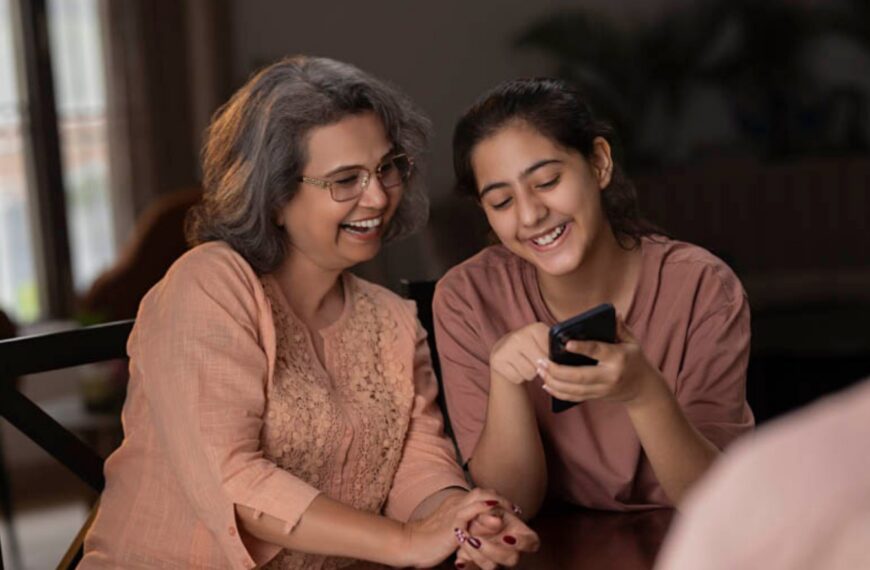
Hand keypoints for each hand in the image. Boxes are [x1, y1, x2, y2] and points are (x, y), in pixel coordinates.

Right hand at [400, 489, 513, 567]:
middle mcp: (455, 504)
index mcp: (454, 504)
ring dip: (497, 502)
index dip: (495, 499)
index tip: (508, 508)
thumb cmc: (428, 540)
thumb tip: (477, 532)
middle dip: (500, 499)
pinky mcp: (452, 525)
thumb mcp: (449, 530)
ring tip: (510, 509)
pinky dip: (483, 510)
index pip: (479, 495)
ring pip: (479, 498)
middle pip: (481, 492)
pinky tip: (495, 514)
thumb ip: (463, 526)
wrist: (409, 543)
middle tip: (514, 509)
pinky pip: (469, 513)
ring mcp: (454, 513)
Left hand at [455, 508, 539, 568]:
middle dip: (493, 550)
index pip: (532, 543)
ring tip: (464, 539)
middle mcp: (511, 551)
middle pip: (512, 559)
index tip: (507, 536)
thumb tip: (496, 522)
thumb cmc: (487, 511)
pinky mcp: (481, 564)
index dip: (522, 543)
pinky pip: (474, 569)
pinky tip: (459, 561)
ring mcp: (497, 560)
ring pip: (492, 566)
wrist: (469, 517)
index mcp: (520, 534)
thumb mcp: (490, 507)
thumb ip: (492, 513)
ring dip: (477, 554)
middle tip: (476, 539)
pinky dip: (466, 564)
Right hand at [489, 323, 549, 384]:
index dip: (551, 360)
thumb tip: (563, 358)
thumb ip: (555, 348)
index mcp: (535, 328)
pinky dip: (518, 377)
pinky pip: (517, 378)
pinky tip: (515, 368)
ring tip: (525, 364)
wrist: (504, 349)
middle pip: (540, 364)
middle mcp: (518, 336)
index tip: (547, 357)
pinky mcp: (497, 360)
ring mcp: (506, 348)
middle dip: (541, 367)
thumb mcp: (543, 341)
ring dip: (530, 374)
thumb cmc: (530, 347)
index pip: (552, 353)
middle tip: (535, 362)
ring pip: (529, 373)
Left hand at [538, 317, 666, 406]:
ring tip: (539, 370)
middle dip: (557, 370)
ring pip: (574, 389)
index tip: (566, 343)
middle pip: (579, 376)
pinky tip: (546, 384)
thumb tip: (613, 313)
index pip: (598, 351)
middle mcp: (609, 376)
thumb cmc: (634, 359)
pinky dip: (558, 393)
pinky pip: (574, 397)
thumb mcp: (632, 342)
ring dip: (553, 381)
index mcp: (618, 358)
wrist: (643, 388)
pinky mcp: (596, 397)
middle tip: (540, 361)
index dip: (582, 348)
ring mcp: (602, 390)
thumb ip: (620, 328)